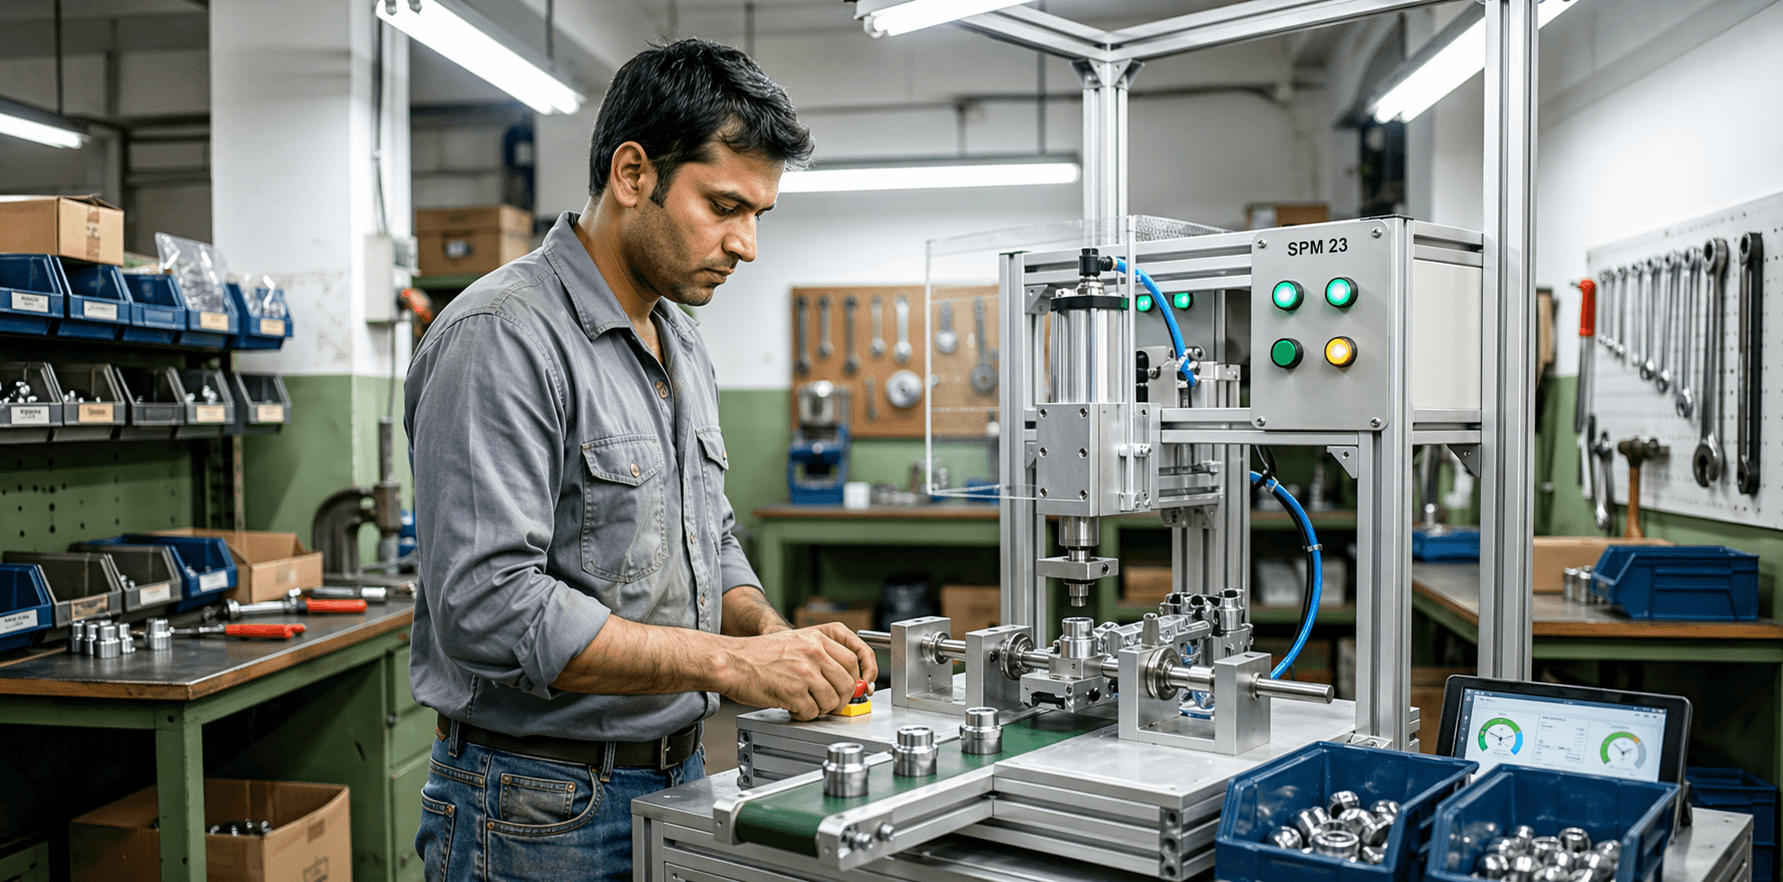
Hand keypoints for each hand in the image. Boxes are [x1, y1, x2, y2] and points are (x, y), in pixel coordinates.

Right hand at [714, 625, 878, 720]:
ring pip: (833, 699)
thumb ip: (822, 654)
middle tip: (833, 702)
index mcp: (817, 636)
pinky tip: (794, 707)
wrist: (731, 661)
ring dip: (824, 708)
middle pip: (849, 680)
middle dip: (845, 697)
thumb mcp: (795, 641)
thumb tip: (849, 678)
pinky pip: (812, 711)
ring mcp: (805, 670)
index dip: (867, 671)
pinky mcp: (793, 690)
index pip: (856, 653)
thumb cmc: (759, 654)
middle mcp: (814, 650)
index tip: (867, 684)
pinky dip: (805, 715)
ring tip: (808, 704)